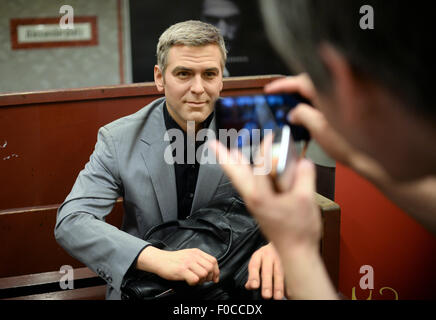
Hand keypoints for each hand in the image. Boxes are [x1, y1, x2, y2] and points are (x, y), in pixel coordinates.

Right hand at [137, 246, 219, 285]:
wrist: (159, 260)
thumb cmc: (173, 260)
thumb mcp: (188, 255)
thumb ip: (199, 260)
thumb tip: (210, 271)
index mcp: (196, 252)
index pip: (213, 260)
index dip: (216, 271)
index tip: (215, 278)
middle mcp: (193, 256)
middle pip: (210, 268)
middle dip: (210, 277)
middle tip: (203, 280)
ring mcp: (187, 263)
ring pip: (204, 273)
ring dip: (201, 280)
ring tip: (195, 280)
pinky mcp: (182, 270)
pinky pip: (195, 279)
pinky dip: (194, 283)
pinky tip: (189, 281)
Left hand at [210, 141, 321, 258]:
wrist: (296, 253)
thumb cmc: (299, 231)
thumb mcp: (306, 200)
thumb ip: (305, 177)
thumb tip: (303, 162)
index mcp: (261, 196)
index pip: (260, 165)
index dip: (265, 148)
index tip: (271, 135)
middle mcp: (253, 199)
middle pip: (236, 174)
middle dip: (226, 158)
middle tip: (213, 145)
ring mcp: (255, 204)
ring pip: (241, 180)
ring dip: (235, 165)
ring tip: (228, 152)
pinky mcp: (260, 207)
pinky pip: (249, 186)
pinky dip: (247, 174)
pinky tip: (251, 170)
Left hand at [245, 243, 285, 299]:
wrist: (282, 241)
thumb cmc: (267, 257)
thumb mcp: (257, 261)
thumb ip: (253, 274)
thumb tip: (249, 286)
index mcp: (259, 255)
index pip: (254, 266)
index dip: (253, 276)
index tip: (254, 286)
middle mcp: (269, 256)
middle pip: (268, 270)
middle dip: (267, 284)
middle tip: (266, 296)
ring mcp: (281, 258)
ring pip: (280, 273)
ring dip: (279, 286)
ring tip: (278, 297)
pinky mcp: (290, 261)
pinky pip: (290, 273)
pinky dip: (290, 284)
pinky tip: (289, 293)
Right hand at [265, 74, 390, 183]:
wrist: (378, 157)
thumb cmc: (351, 145)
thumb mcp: (319, 129)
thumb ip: (302, 115)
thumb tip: (293, 113)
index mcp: (331, 89)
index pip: (302, 79)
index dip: (283, 84)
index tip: (270, 89)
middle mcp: (342, 86)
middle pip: (312, 81)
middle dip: (294, 89)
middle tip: (279, 99)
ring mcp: (349, 95)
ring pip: (321, 89)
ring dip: (305, 96)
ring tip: (292, 109)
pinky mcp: (353, 104)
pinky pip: (330, 97)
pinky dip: (318, 102)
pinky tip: (311, 115)